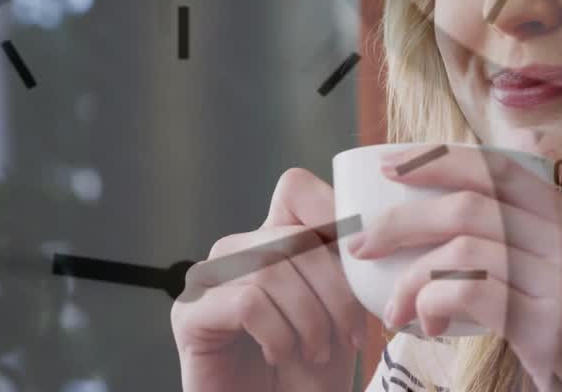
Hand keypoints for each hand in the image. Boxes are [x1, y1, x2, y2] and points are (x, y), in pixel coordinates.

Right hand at [171, 168, 370, 391]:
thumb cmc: (308, 375)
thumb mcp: (342, 313)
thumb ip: (346, 268)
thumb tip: (373, 231)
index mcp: (271, 241)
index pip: (295, 188)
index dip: (333, 213)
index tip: (362, 263)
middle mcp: (235, 251)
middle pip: (293, 235)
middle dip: (335, 290)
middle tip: (348, 335)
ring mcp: (207, 281)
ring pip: (270, 268)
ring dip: (309, 318)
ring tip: (315, 351)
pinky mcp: (188, 315)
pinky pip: (246, 303)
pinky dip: (276, 333)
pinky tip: (278, 355)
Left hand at [347, 144, 561, 391]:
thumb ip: (530, 238)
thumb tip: (466, 201)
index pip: (498, 168)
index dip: (437, 160)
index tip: (387, 167)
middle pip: (470, 204)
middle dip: (403, 220)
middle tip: (361, 243)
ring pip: (463, 250)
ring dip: (411, 280)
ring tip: (395, 311)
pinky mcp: (555, 326)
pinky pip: (472, 295)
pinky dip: (435, 305)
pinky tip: (429, 328)